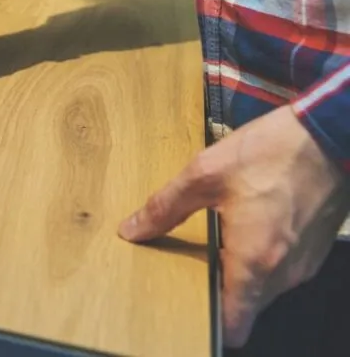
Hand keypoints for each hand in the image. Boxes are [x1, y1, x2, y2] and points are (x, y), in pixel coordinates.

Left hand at [118, 105, 349, 346]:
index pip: (236, 323)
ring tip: (213, 248)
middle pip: (247, 306)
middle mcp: (284, 272)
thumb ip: (166, 207)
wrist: (327, 135)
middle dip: (220, 296)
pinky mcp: (313, 249)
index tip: (186, 310)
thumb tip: (132, 230)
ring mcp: (303, 263)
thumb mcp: (205, 174)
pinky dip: (261, 262)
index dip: (211, 324)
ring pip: (265, 289)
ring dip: (240, 277)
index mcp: (255, 261)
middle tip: (188, 271)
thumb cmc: (271, 153)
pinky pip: (281, 270)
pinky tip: (242, 231)